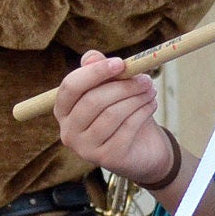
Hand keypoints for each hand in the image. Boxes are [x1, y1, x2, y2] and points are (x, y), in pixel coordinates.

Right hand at [54, 51, 175, 182]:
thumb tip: (92, 56)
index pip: (70, 87)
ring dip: (136, 98)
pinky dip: (142, 112)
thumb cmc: (121, 112)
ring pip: (112, 114)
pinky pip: (127, 128)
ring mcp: (85, 149)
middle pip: (93, 101)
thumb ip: (99, 71)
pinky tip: (151, 105)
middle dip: (123, 86)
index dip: (95, 72)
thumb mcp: (111, 88)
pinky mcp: (106, 159)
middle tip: (146, 79)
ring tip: (151, 91)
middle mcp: (68, 132)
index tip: (121, 63)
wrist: (141, 148)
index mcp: (63, 110)